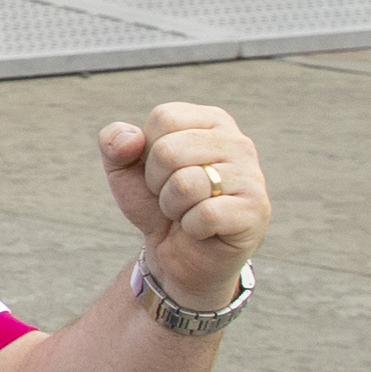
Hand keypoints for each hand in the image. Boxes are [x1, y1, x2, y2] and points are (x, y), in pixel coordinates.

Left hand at [100, 101, 270, 299]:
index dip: (146, 151)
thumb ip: (114, 142)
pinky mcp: (256, 210)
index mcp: (211, 121)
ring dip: (173, 206)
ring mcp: (252, 176)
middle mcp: (238, 142)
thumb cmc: (156, 203)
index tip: (161, 171)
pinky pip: (205, 215)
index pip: (163, 118)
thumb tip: (130, 140)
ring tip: (187, 210)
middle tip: (173, 196)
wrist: (177, 253)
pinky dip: (192, 227)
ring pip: (186, 184)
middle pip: (169, 150)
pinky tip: (203, 229)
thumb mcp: (123, 169)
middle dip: (157, 182)